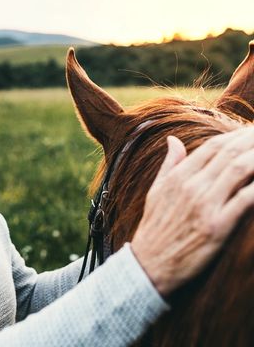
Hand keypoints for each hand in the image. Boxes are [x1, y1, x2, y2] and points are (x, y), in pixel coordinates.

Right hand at [131, 127, 253, 295]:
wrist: (150, 263)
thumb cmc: (155, 227)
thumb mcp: (156, 190)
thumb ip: (169, 163)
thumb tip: (173, 139)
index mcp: (178, 177)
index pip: (212, 147)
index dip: (236, 135)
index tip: (251, 132)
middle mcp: (192, 186)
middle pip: (229, 153)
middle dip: (253, 140)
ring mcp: (205, 206)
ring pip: (240, 170)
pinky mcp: (217, 227)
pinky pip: (246, 200)